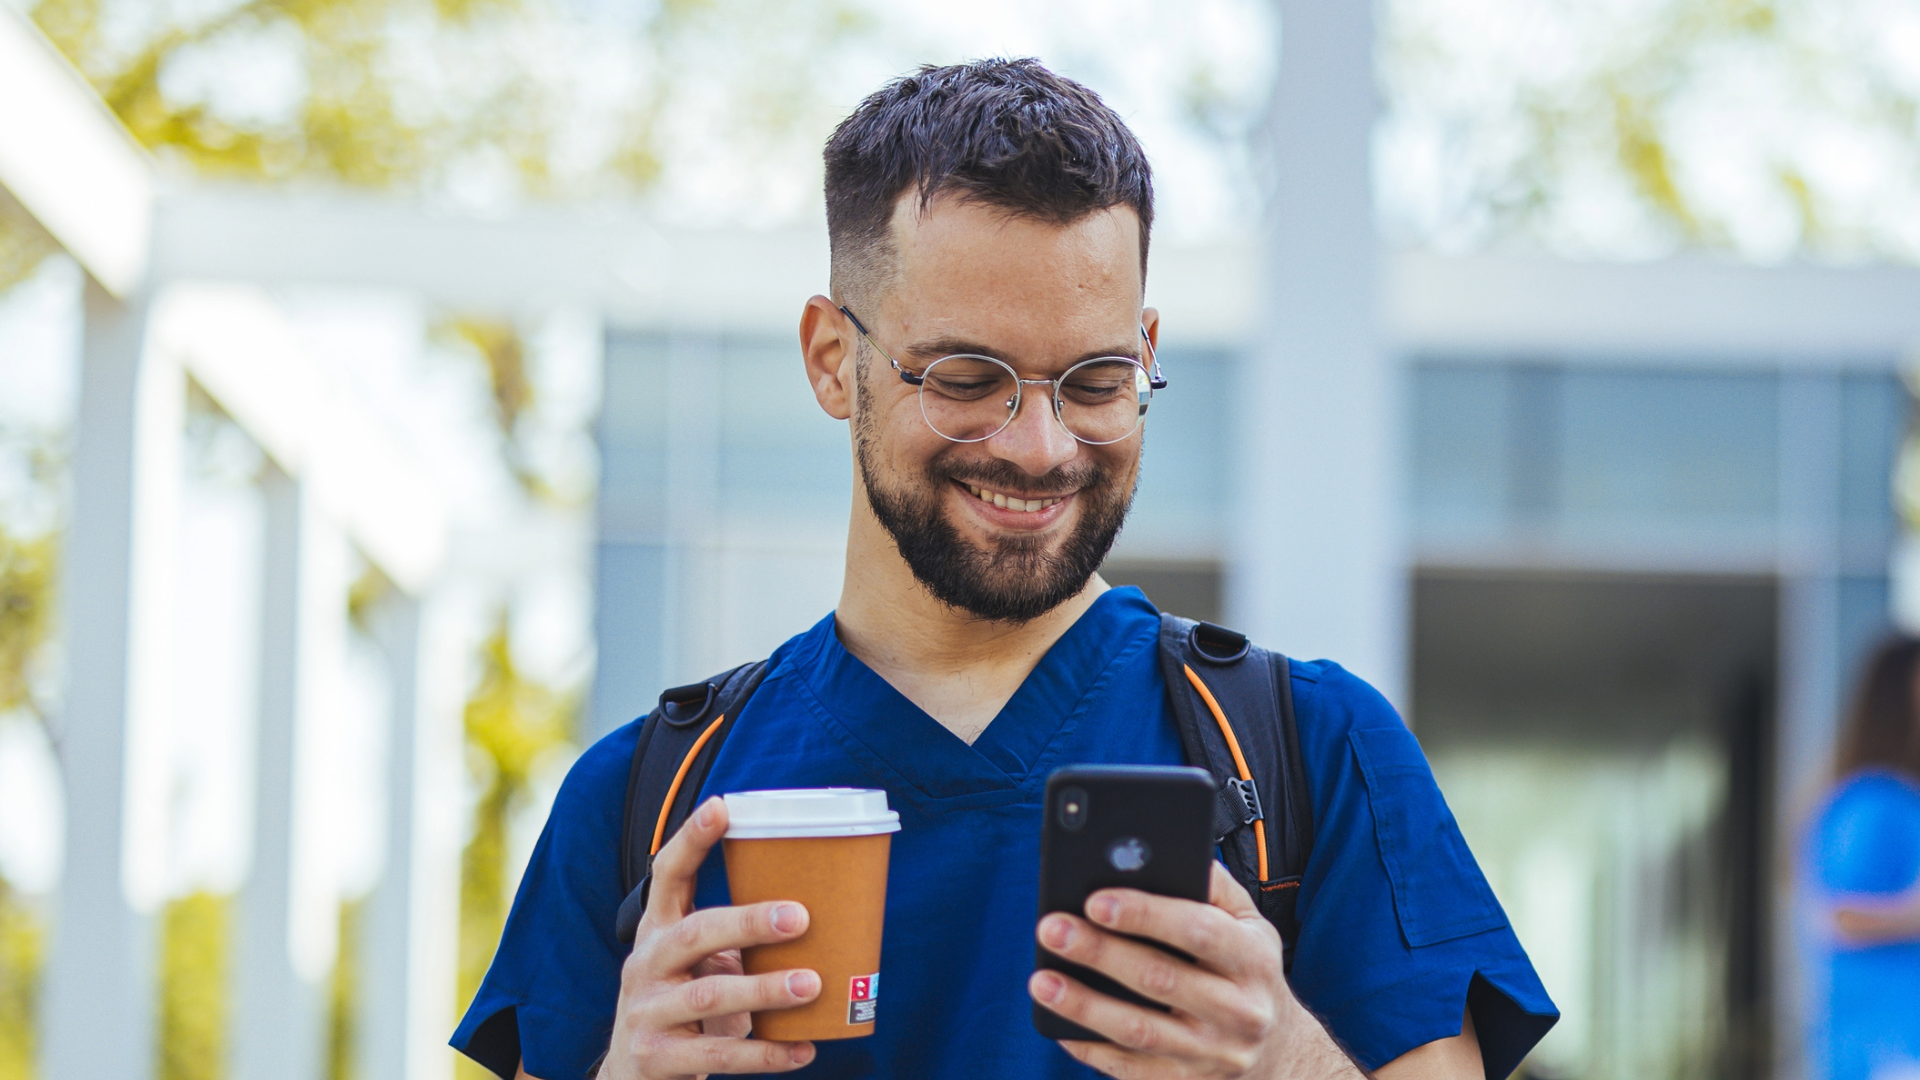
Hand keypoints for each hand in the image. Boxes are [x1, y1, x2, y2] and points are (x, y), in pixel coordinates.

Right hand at [602, 797, 821, 1078]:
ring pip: (709, 995)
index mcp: (658, 931)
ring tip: (812, 984)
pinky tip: (804, 1049)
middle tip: (801, 917)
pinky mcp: (656, 1057)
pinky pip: (717, 1054)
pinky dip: (765, 1053)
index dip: (691, 840)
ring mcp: (645, 1012)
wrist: (629, 1075)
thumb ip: (733, 941)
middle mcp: (645, 964)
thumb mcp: (693, 965)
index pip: (667, 875)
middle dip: (748, 922)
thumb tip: (821, 911)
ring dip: (764, 989)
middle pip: (695, 933)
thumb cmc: (679, 1006)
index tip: (721, 807)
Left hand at [1030, 862, 1360, 1078]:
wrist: (1280, 1055)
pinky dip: (1090, 1048)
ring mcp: (1212, 1055)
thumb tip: (1157, 851)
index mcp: (1253, 960)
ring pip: (1140, 1031)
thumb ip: (1212, 885)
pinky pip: (1130, 1070)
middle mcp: (1238, 1011)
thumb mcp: (1250, 924)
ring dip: (1084, 1005)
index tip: (1096, 899)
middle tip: (1051, 928)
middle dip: (1100, 952)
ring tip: (1041, 980)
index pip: (1198, 931)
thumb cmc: (1247, 972)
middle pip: (1160, 979)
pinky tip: (1058, 1023)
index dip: (1147, 914)